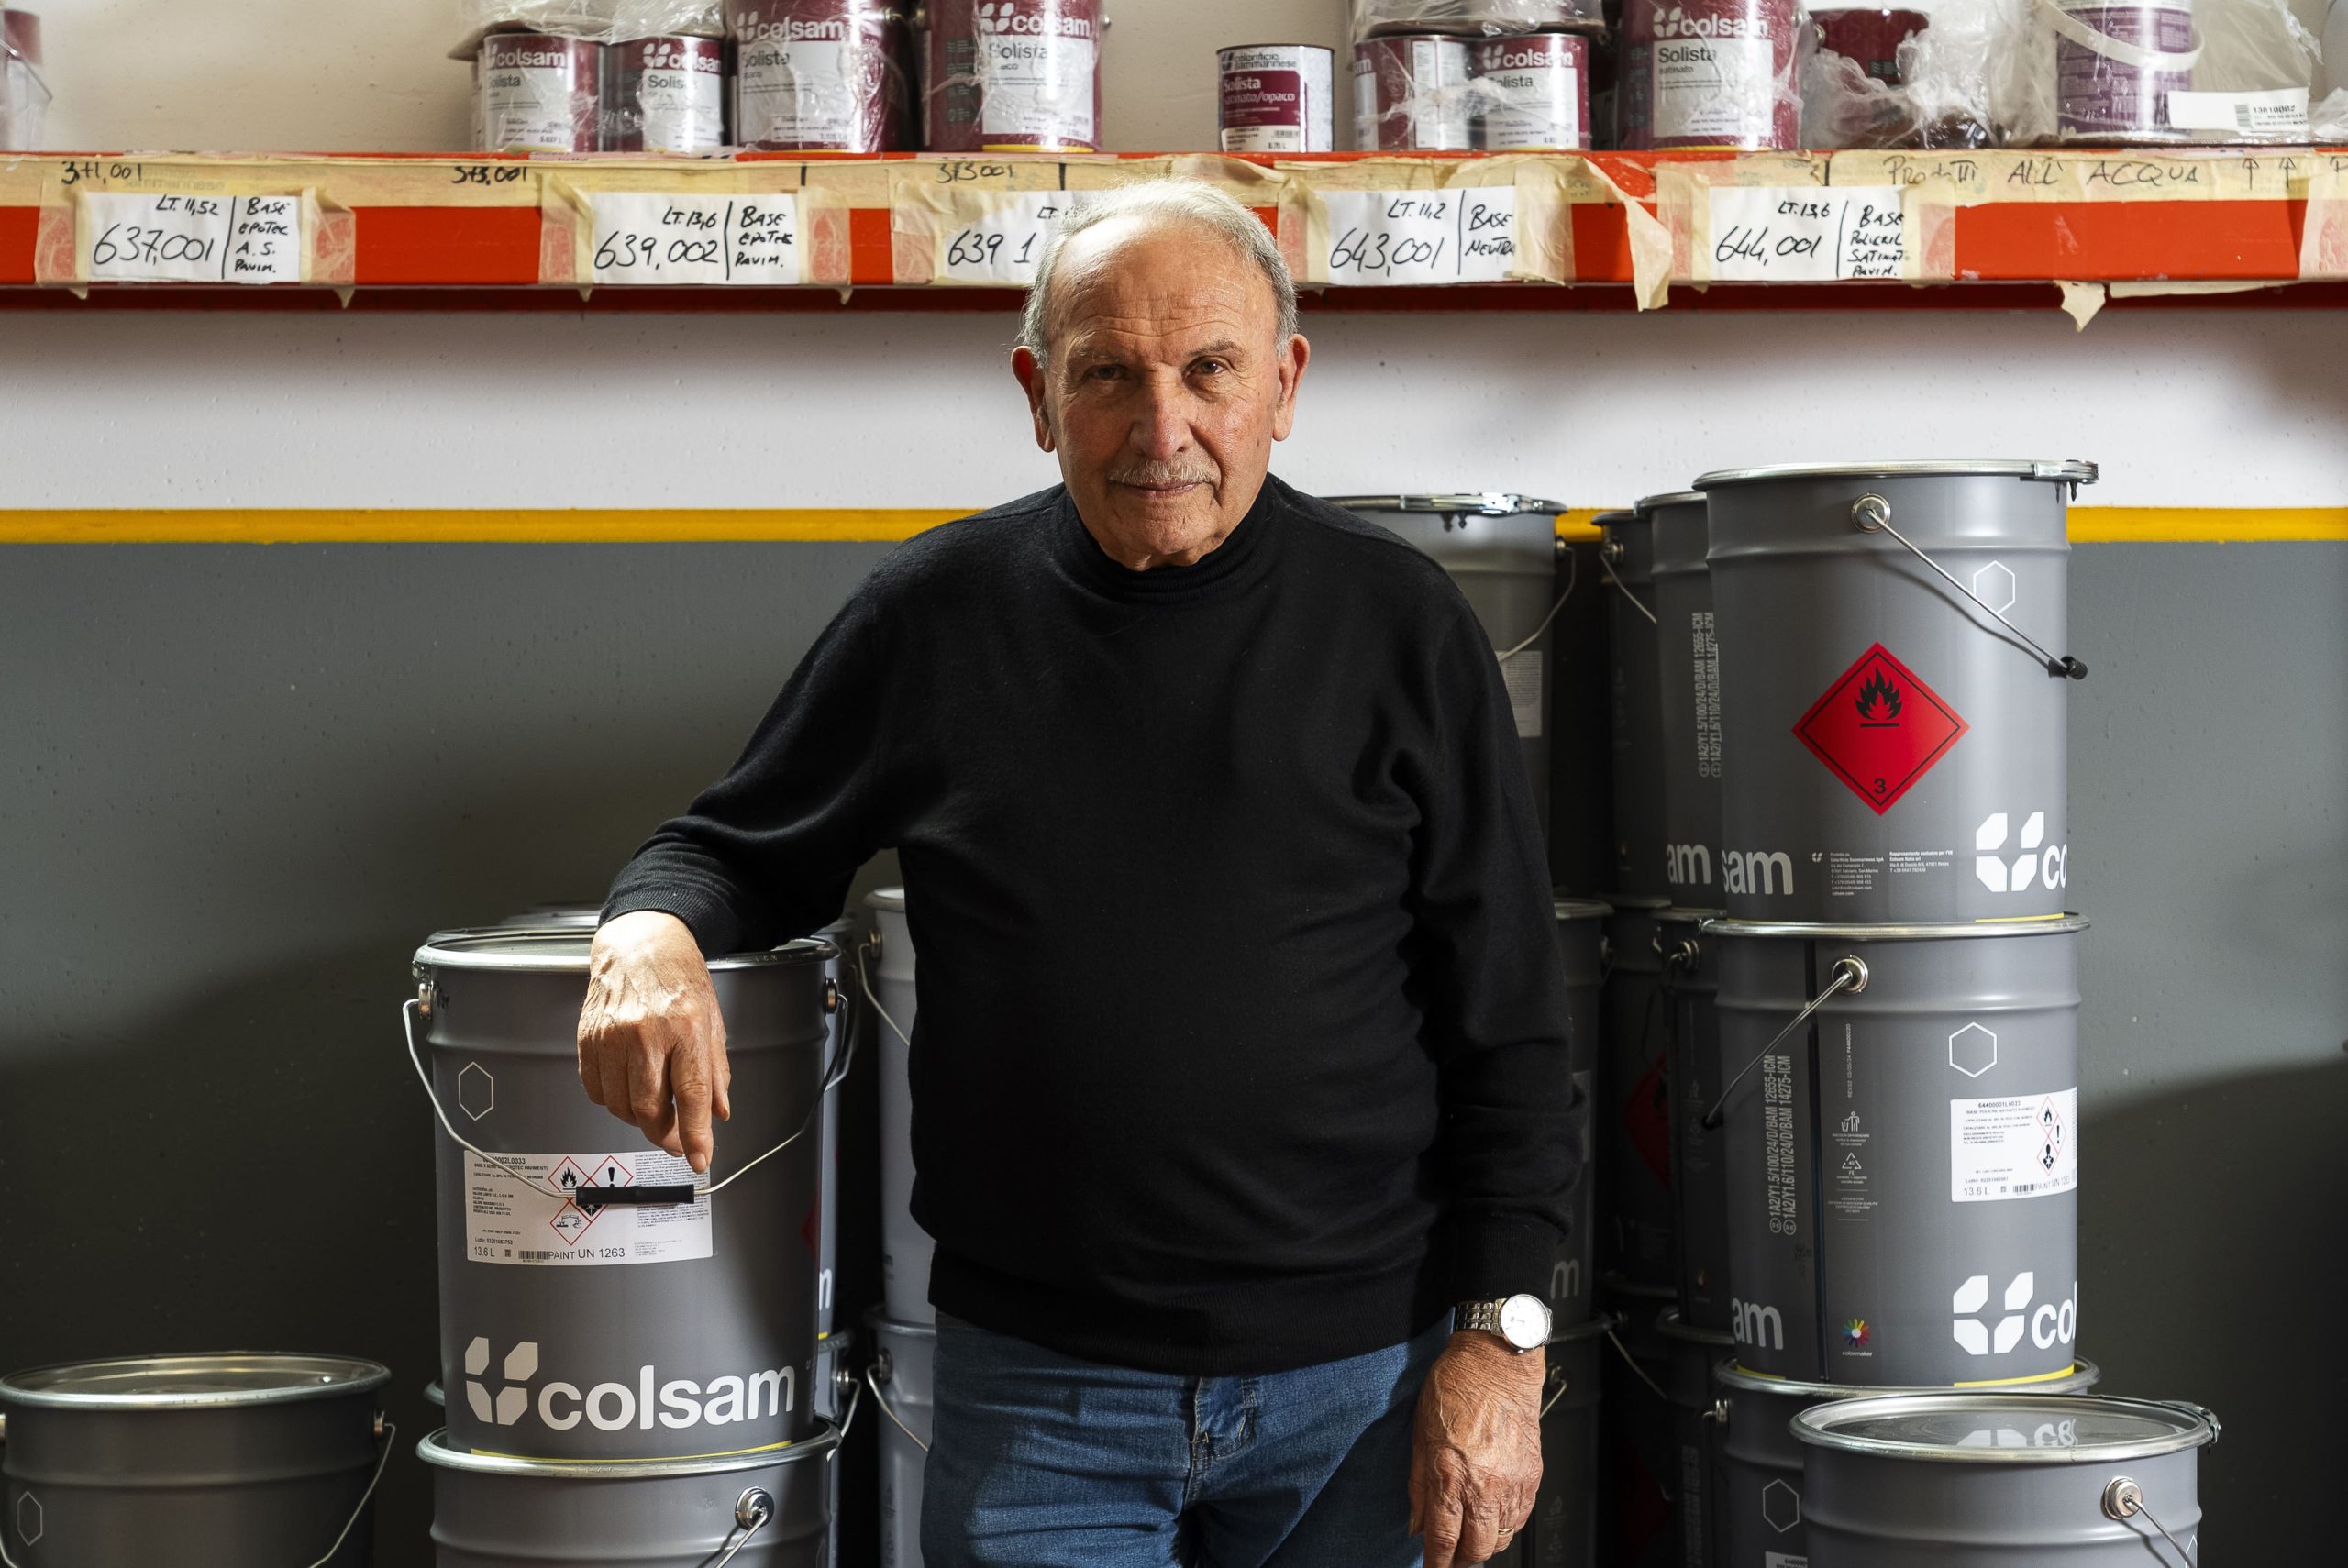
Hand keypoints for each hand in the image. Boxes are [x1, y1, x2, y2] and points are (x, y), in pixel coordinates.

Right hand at [577, 910, 730, 1172]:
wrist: (640, 945)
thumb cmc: (679, 977)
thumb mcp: (712, 1020)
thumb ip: (716, 1070)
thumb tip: (717, 1113)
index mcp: (685, 1027)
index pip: (690, 1094)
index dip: (694, 1134)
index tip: (698, 1157)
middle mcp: (645, 1033)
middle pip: (649, 1107)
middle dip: (663, 1133)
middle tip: (674, 1137)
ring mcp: (611, 1036)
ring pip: (620, 1104)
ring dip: (638, 1117)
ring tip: (653, 1104)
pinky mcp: (588, 1038)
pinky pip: (596, 1090)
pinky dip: (613, 1100)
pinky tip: (628, 1087)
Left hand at [1410, 1332, 1544, 1567]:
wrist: (1498, 1362)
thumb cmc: (1457, 1386)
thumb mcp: (1420, 1435)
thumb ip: (1418, 1486)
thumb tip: (1417, 1523)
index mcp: (1451, 1474)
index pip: (1442, 1539)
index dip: (1436, 1564)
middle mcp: (1485, 1484)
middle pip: (1476, 1549)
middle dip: (1461, 1560)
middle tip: (1449, 1556)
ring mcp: (1513, 1483)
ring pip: (1501, 1539)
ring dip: (1483, 1544)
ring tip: (1470, 1536)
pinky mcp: (1532, 1476)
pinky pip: (1520, 1519)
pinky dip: (1505, 1527)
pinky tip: (1492, 1518)